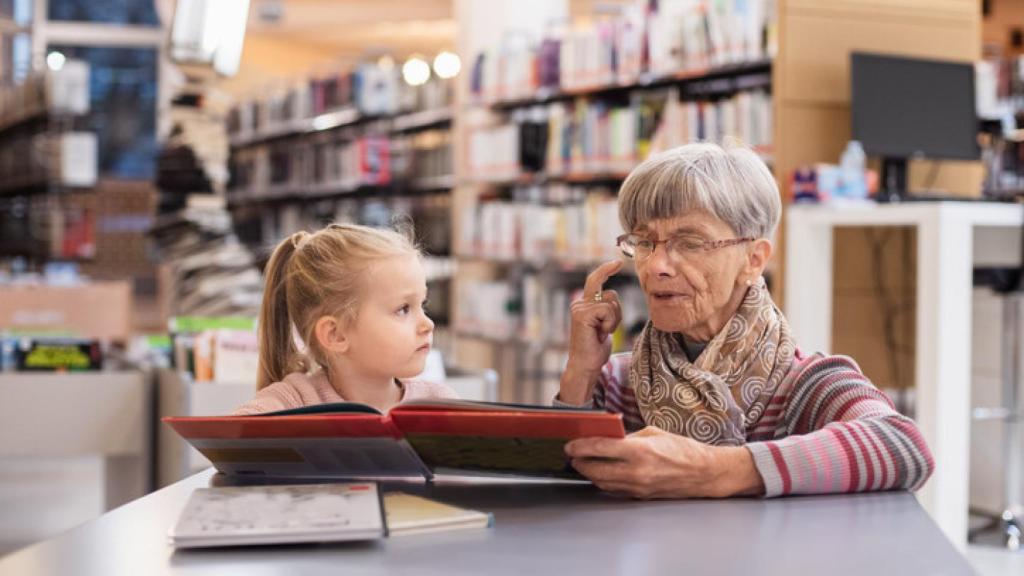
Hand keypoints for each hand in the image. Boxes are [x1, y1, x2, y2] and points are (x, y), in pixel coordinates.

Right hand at [559, 260, 623, 404]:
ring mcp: (579, 308)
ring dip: (615, 319)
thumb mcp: (603, 325)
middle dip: (612, 288)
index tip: (618, 262)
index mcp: (584, 306)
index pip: (594, 281)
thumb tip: (611, 298)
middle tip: (619, 279)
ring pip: (611, 301)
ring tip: (604, 333)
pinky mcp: (582, 314)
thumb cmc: (595, 349)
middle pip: (605, 287)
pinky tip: (601, 334)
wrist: (585, 366)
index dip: (605, 270)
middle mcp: (579, 304)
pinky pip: (608, 309)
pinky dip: (611, 323)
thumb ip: (605, 311)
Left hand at [565, 426, 764, 498]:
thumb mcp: (653, 432)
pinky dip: (604, 482)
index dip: (581, 446)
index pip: (601, 448)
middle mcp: (637, 472)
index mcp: (640, 451)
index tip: (570, 445)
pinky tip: (600, 474)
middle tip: (572, 455)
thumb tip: (607, 437)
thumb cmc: (682, 449)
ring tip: (583, 463)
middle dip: (580, 463)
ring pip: (603, 483)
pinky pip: (615, 490)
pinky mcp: (641, 496)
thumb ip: (628, 436)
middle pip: (596, 471)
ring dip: (590, 474)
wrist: (704, 473)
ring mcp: (638, 487)